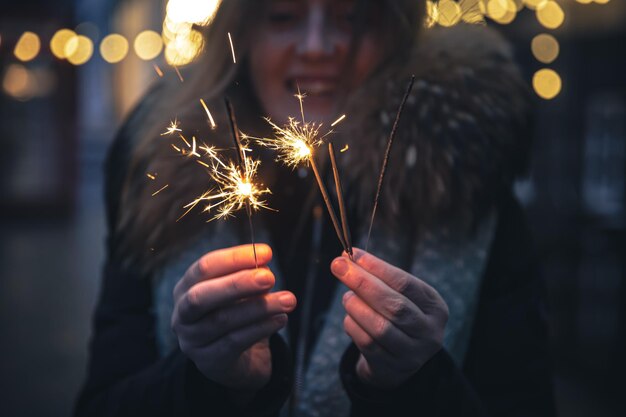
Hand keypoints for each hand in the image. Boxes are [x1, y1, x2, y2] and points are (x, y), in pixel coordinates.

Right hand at [171, 244, 295, 391]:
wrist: (240, 360)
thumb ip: (250, 276)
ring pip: (222, 320)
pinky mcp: (208, 362)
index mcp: (186, 287)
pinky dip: (260, 328)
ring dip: (259, 308)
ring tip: (288, 300)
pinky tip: (280, 319)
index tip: (266, 252)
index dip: (234, 258)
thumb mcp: (243, 292)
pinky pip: (234, 342)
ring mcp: (191, 341)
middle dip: (237, 284)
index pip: (204, 267)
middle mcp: (181, 314)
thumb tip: (263, 264)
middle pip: (201, 296)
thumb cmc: (239, 314)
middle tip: (269, 277)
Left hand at [331, 248, 448, 388]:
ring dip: (356, 306)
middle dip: (362, 283)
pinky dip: (353, 325)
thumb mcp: (399, 296)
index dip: (377, 267)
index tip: (353, 254)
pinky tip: (349, 317)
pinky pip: (367, 343)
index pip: (405, 283)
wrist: (398, 360)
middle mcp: (429, 333)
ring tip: (347, 297)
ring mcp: (413, 354)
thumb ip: (378, 277)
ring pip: (380, 327)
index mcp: (436, 308)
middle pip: (394, 305)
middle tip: (339, 267)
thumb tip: (345, 259)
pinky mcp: (392, 368)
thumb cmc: (397, 317)